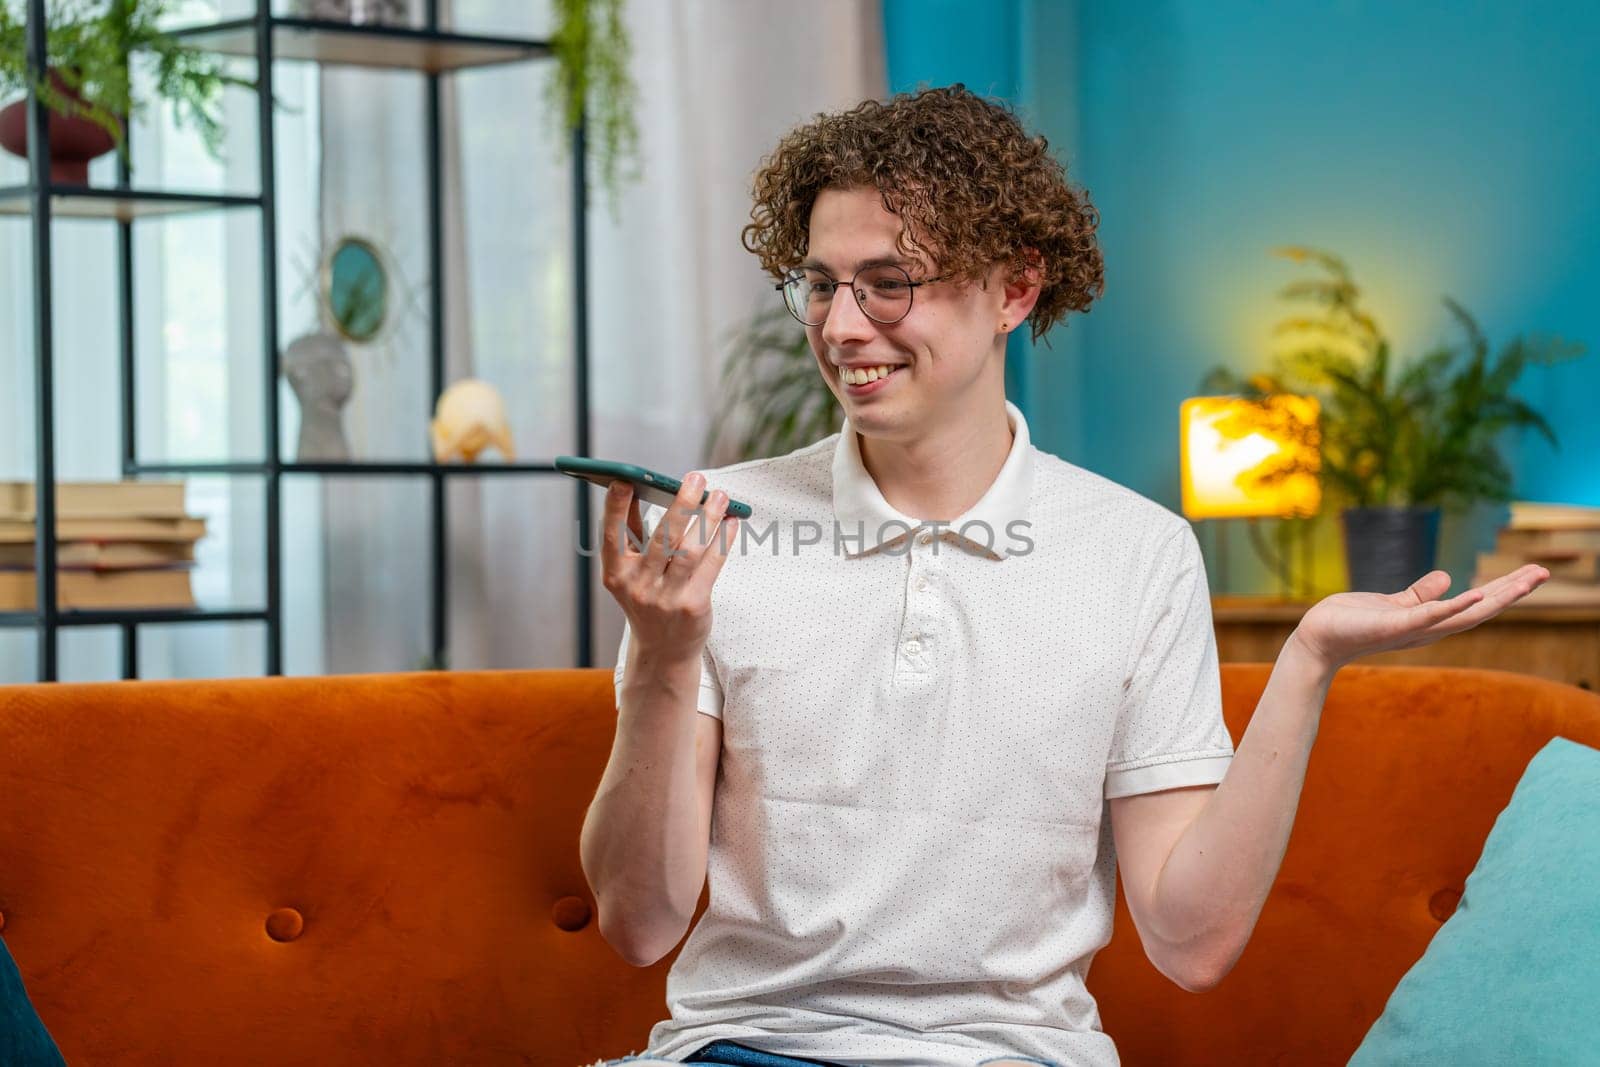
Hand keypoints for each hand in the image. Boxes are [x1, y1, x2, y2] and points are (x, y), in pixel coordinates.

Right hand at [599, 471, 739, 662]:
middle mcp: (638, 587)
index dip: (615, 508)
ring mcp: (666, 599)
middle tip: (696, 477)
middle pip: (661, 538)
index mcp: (617, 575)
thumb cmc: (648, 599)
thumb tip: (633, 488)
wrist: (664, 650)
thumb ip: (630, 533)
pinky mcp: (693, 606)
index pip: (612, 537)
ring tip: (720, 496)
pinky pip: (711, 565)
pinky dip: (723, 540)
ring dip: (708, 518)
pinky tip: (731, 523)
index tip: (624, 479)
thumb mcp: (630, 572)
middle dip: (680, 504)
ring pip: (690, 549)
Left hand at [1290, 565, 1549, 672]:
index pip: (1476, 604)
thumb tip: (1448, 577)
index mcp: (1429, 621)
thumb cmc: (1352, 622)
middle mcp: (1427, 628)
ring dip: (1495, 597)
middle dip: (1513, 591)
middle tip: (1545, 572)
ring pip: (1462, 615)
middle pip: (1480, 610)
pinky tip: (1472, 594)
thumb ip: (1420, 594)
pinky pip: (1425, 616)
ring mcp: (1411, 629)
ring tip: (1524, 580)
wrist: (1317, 639)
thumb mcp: (1393, 604)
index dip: (1506, 590)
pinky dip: (1449, 606)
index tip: (1534, 572)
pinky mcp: (1391, 625)